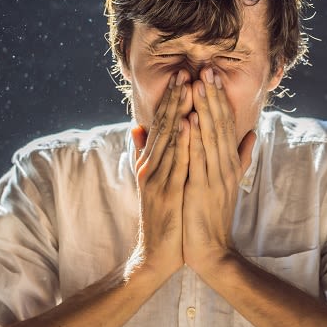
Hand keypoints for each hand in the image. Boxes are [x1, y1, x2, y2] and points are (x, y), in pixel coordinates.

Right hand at [129, 71, 191, 280]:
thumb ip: (142, 155)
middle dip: (175, 98)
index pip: (161, 125)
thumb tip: (135, 128)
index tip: (183, 76)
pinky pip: (176, 163)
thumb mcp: (151, 182)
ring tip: (189, 88)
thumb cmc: (161, 217)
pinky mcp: (164, 193)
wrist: (157, 254)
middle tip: (186, 71)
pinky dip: (183, 142)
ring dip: (179, 112)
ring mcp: (156, 179)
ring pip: (169, 139)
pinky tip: (190, 124)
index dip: (172, 100)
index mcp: (150, 163)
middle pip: (164, 126)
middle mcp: (150, 166)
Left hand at [183, 67, 255, 275]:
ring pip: (210, 136)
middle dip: (213, 95)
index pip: (225, 124)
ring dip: (205, 108)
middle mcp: (225, 165)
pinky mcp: (201, 188)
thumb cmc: (215, 215)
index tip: (212, 74)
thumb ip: (241, 158)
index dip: (219, 98)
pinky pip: (198, 158)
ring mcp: (214, 175)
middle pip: (220, 124)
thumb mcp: (230, 182)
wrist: (211, 249)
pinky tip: (190, 119)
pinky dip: (195, 138)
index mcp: (229, 162)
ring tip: (199, 83)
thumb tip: (251, 134)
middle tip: (207, 68)